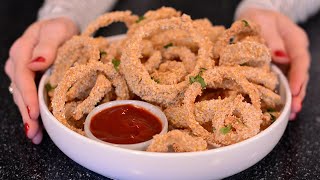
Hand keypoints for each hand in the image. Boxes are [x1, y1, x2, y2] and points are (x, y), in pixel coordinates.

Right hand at [4, 17, 78, 143]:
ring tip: (35, 136)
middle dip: (26, 113)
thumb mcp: (57, 31)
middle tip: (34, 133)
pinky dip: (32, 111)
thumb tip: (35, 64)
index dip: (29, 96)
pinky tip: (37, 126)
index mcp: (22, 51)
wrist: (60, 28)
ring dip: (28, 117)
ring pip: (22, 97)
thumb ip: (47, 46)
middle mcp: (18, 64)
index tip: (35, 113)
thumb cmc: (60, 29)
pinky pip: (29, 97)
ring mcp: (22, 72)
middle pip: (20, 91)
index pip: (23, 77)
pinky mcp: (29, 79)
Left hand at [237, 8, 309, 119]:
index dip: (298, 76)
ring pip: (291, 81)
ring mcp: (286, 61)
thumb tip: (280, 57)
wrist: (251, 18)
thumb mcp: (263, 23)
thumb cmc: (257, 18)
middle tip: (293, 109)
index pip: (300, 59)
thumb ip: (272, 39)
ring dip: (291, 98)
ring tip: (289, 114)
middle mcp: (293, 53)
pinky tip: (281, 108)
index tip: (294, 91)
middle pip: (299, 74)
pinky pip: (280, 82)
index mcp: (294, 40)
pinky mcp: (276, 68)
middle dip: (297, 93)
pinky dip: (281, 95)